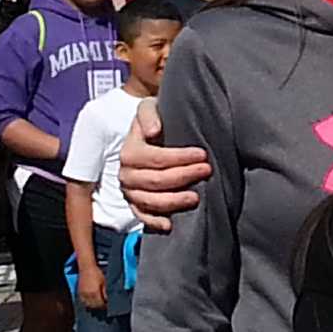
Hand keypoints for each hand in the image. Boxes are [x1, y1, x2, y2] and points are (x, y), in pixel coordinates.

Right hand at [78, 270, 105, 312]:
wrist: (86, 268)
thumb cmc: (97, 274)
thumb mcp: (104, 282)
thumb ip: (105, 292)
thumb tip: (108, 300)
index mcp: (94, 292)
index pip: (100, 304)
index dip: (105, 306)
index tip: (108, 306)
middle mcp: (87, 295)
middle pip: (94, 306)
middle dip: (100, 307)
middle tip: (104, 306)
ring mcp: (82, 294)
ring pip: (88, 305)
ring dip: (94, 306)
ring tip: (99, 305)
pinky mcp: (79, 293)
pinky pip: (83, 302)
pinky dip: (88, 303)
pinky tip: (92, 302)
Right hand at [123, 100, 208, 229]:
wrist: (151, 134)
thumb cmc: (155, 121)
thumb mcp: (149, 108)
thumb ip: (148, 114)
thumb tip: (153, 130)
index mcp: (129, 151)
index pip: (154, 158)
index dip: (178, 158)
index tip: (202, 154)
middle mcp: (126, 173)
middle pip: (154, 181)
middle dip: (182, 176)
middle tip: (206, 170)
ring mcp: (130, 191)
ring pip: (149, 201)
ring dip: (173, 201)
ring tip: (196, 197)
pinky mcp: (135, 204)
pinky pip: (142, 216)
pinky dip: (155, 222)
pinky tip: (171, 224)